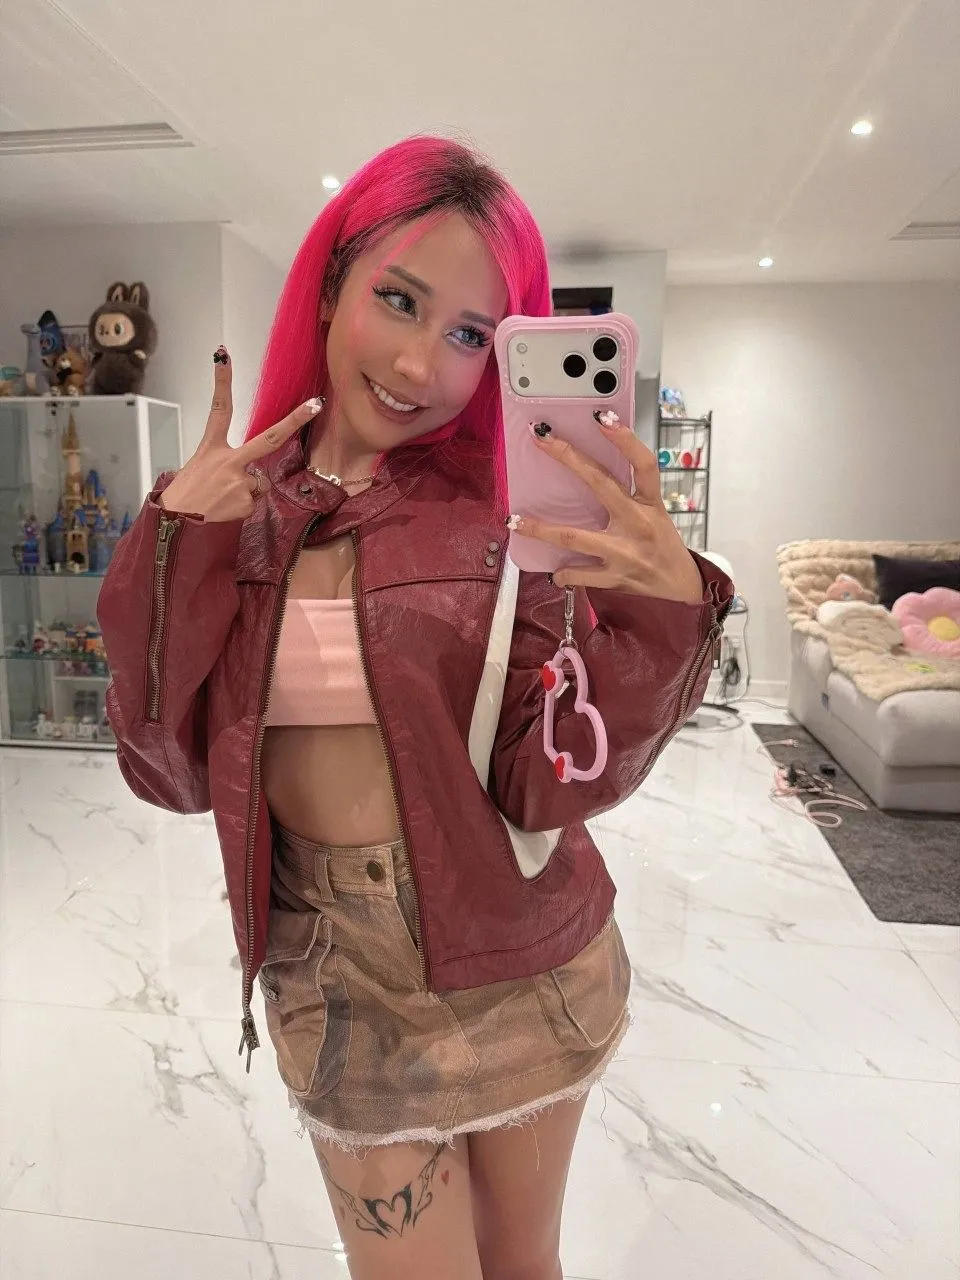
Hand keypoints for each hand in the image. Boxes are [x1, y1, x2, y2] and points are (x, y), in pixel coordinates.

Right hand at [158, 347, 322, 522]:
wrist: (174, 527)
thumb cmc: (184, 498)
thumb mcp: (198, 471)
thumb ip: (225, 466)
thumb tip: (248, 477)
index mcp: (210, 447)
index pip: (219, 409)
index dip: (222, 381)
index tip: (223, 355)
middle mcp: (229, 460)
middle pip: (270, 437)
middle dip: (296, 420)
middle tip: (317, 405)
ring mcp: (240, 480)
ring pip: (260, 484)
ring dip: (247, 492)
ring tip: (222, 501)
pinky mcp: (246, 501)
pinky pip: (254, 503)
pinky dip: (243, 508)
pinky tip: (225, 511)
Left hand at [507, 415, 703, 603]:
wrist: (682, 586)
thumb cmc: (663, 544)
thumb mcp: (655, 514)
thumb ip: (629, 494)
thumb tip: (588, 469)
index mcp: (651, 503)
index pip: (643, 464)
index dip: (625, 439)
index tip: (602, 416)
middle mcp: (638, 523)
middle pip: (600, 484)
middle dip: (568, 458)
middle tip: (542, 439)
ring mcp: (625, 552)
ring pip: (575, 537)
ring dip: (542, 529)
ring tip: (516, 522)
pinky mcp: (615, 578)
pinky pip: (579, 574)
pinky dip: (562, 573)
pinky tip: (554, 571)